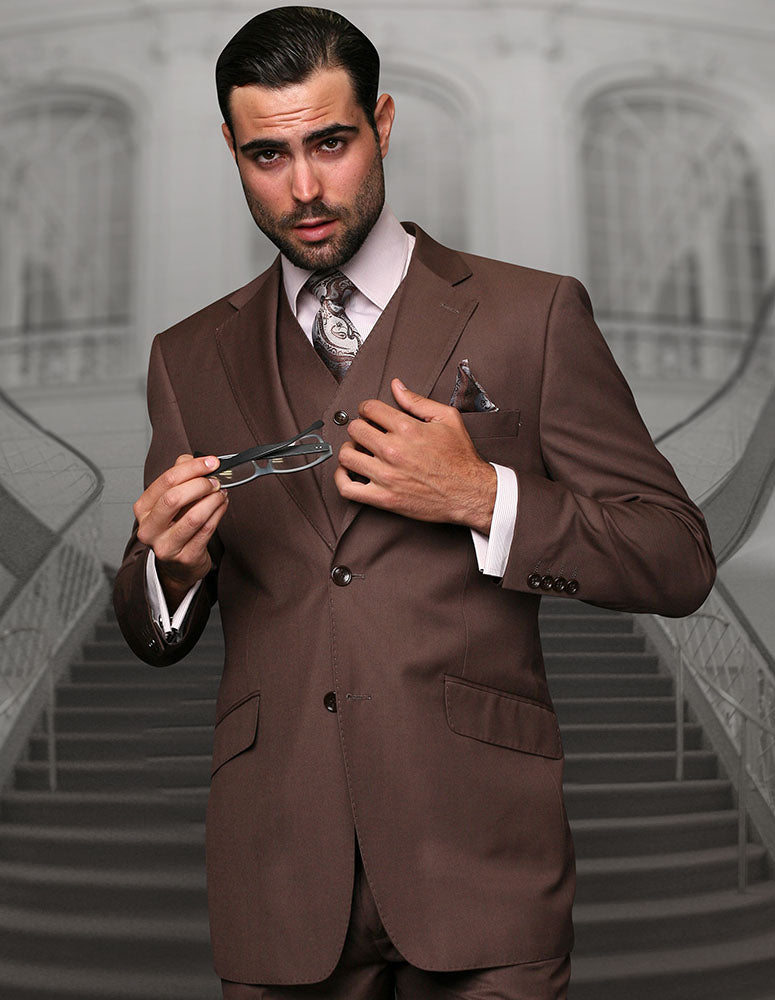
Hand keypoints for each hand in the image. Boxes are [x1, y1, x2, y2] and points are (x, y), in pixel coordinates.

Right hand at [134, 454, 228, 608]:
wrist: (176, 564)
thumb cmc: (174, 526)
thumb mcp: (170, 499)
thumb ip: (179, 476)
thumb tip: (192, 459)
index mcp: (143, 509)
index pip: (165, 481)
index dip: (192, 468)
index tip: (211, 462)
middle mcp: (149, 528)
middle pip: (175, 498)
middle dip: (201, 485)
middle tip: (216, 480)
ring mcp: (166, 545)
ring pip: (194, 516)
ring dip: (213, 500)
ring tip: (221, 492)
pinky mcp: (185, 557)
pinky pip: (207, 530)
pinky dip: (219, 513)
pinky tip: (222, 505)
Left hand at [334, 378, 496, 531]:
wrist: (469, 493)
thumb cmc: (460, 459)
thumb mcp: (447, 419)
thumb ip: (417, 401)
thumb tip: (397, 386)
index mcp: (407, 429)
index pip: (369, 409)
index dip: (367, 408)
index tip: (370, 414)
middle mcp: (393, 451)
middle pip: (355, 430)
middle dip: (359, 427)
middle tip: (367, 432)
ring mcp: (386, 476)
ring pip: (347, 456)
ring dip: (350, 450)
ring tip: (360, 450)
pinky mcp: (384, 498)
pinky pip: (348, 488)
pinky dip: (341, 478)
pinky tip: (349, 472)